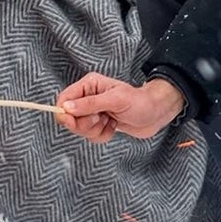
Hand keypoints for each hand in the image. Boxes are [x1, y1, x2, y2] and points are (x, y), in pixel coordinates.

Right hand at [56, 73, 185, 142]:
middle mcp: (88, 98)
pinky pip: (90, 136)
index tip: (72, 122)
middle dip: (85, 124)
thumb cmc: (140, 102)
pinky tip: (113, 127)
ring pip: (79, 129)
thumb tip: (66, 107)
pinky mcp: (98, 124)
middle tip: (102, 119)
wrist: (156, 114)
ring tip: (111, 122)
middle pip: (69, 117)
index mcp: (89, 85)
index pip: (64, 99)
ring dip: (95, 130)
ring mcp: (93, 112)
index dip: (64, 113)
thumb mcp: (115, 101)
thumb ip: (90, 104)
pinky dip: (102, 135)